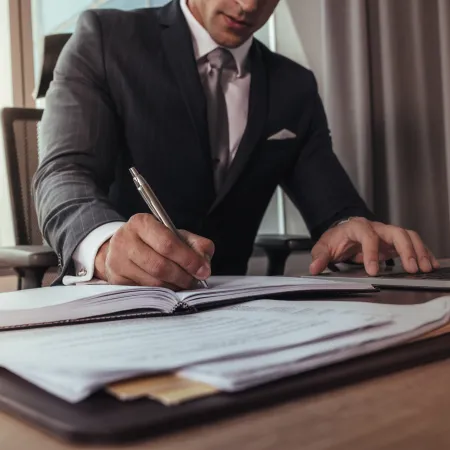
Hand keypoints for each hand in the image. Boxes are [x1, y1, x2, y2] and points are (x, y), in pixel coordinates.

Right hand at [94, 214, 213, 288]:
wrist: (122, 247)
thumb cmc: (153, 240)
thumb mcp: (175, 234)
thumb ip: (195, 244)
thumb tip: (204, 263)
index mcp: (141, 223)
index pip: (168, 243)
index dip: (188, 259)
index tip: (203, 270)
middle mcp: (125, 240)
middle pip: (160, 266)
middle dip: (182, 276)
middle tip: (195, 281)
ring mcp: (117, 261)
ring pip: (153, 283)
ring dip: (174, 286)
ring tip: (184, 284)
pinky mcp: (116, 280)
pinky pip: (145, 292)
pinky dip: (162, 293)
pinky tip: (169, 288)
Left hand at [309, 217, 439, 275]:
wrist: (343, 232)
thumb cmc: (336, 239)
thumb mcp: (324, 246)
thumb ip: (320, 257)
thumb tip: (314, 268)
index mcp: (357, 227)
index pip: (367, 236)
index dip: (371, 252)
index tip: (373, 271)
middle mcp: (376, 228)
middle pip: (396, 232)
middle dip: (406, 249)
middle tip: (410, 268)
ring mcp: (387, 234)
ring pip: (408, 236)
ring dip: (419, 251)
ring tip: (424, 268)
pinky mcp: (394, 242)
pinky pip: (412, 243)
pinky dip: (423, 253)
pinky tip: (430, 264)